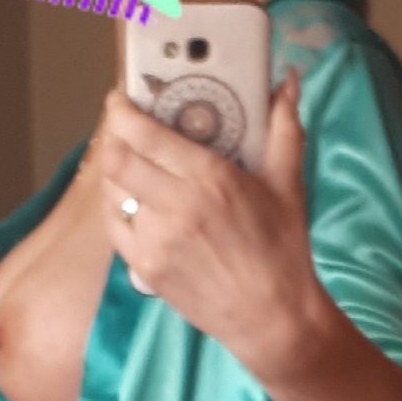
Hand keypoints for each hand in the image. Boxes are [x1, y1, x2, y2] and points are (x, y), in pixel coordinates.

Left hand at [89, 74, 327, 388]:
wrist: (273, 318)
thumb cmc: (284, 251)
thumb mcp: (288, 185)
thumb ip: (283, 129)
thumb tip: (288, 82)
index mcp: (210, 179)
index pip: (144, 135)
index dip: (122, 112)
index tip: (120, 100)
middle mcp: (177, 207)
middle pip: (118, 159)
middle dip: (114, 138)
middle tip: (123, 130)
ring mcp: (157, 240)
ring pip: (113, 193)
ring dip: (115, 172)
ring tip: (129, 163)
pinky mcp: (146, 268)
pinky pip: (115, 227)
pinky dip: (117, 207)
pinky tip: (131, 201)